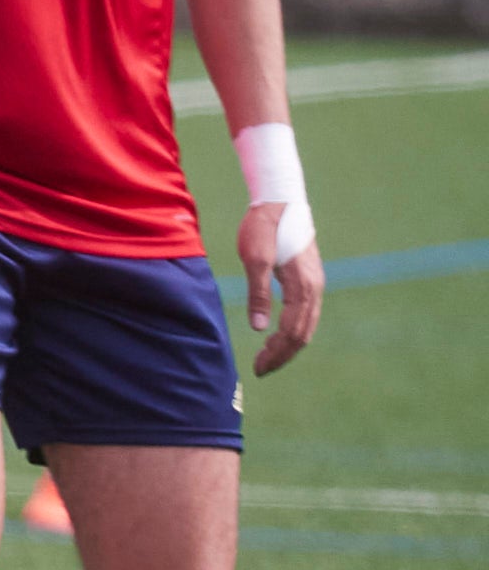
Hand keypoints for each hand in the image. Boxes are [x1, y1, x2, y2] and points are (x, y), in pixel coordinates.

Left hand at [240, 200, 323, 373]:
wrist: (281, 200)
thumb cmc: (263, 226)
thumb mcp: (254, 259)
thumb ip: (258, 293)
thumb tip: (259, 328)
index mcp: (303, 286)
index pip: (293, 332)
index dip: (277, 353)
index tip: (258, 368)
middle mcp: (315, 287)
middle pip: (303, 333)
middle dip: (282, 354)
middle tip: (259, 369)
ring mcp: (315, 282)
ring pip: (306, 324)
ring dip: (288, 344)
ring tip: (265, 357)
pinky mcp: (309, 277)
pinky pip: (305, 312)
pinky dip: (293, 329)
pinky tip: (275, 334)